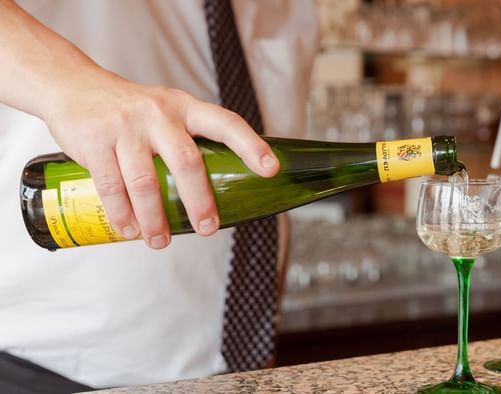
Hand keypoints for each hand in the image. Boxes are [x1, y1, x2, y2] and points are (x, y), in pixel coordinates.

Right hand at [44, 70, 278, 248]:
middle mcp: (158, 114)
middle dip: (199, 201)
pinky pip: (110, 185)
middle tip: (208, 229)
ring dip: (155, 218)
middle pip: (186, 162)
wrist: (73, 85)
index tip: (270, 169)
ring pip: (145, 181)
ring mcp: (125, 127)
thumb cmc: (131, 109)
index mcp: (185, 108)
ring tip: (160, 241)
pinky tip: (129, 229)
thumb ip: (189, 139)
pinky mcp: (95, 141)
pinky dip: (121, 214)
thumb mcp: (167, 110)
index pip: (226, 124)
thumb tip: (222, 185)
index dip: (251, 146)